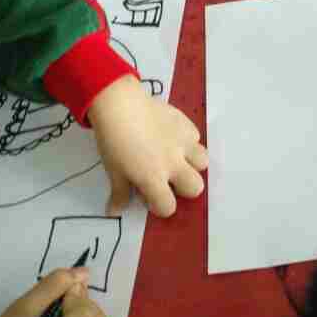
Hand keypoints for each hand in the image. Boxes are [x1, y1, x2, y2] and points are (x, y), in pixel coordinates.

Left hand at [88, 74, 208, 217]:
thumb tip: (114, 212)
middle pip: (195, 188)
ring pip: (203, 162)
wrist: (120, 105)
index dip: (159, 205)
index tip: (149, 196)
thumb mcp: (113, 171)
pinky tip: (172, 136)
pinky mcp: (186, 123)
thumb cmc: (113, 141)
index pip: (168, 207)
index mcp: (154, 179)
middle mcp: (174, 163)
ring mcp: (183, 142)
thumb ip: (119, 193)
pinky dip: (188, 141)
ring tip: (176, 157)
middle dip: (183, 187)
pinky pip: (196, 138)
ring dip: (192, 164)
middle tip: (167, 178)